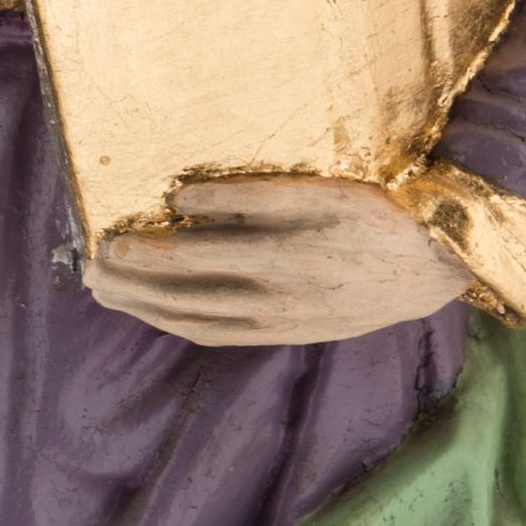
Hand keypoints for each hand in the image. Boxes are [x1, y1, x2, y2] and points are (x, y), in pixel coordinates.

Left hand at [84, 175, 470, 348]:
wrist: (436, 268)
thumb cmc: (382, 215)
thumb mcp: (325, 190)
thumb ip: (254, 194)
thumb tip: (186, 197)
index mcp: (281, 259)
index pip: (193, 259)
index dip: (145, 252)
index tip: (107, 238)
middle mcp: (275, 300)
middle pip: (183, 297)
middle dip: (130, 286)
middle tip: (89, 270)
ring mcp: (281, 324)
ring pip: (196, 322)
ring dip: (147, 309)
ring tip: (107, 293)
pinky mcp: (289, 333)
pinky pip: (221, 335)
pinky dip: (182, 325)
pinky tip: (159, 313)